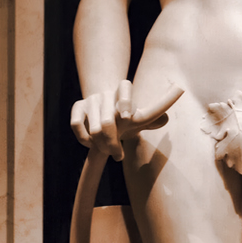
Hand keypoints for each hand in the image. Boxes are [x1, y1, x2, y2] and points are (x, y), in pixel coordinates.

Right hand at [69, 80, 183, 161]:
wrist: (107, 113)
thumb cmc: (128, 118)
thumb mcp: (142, 118)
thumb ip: (154, 118)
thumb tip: (164, 120)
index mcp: (125, 91)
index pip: (125, 87)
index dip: (125, 101)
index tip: (128, 117)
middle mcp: (107, 93)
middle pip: (108, 121)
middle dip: (113, 143)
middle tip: (119, 155)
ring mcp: (91, 99)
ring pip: (94, 129)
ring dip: (102, 145)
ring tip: (108, 150)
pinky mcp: (78, 107)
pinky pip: (76, 125)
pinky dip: (84, 139)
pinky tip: (91, 143)